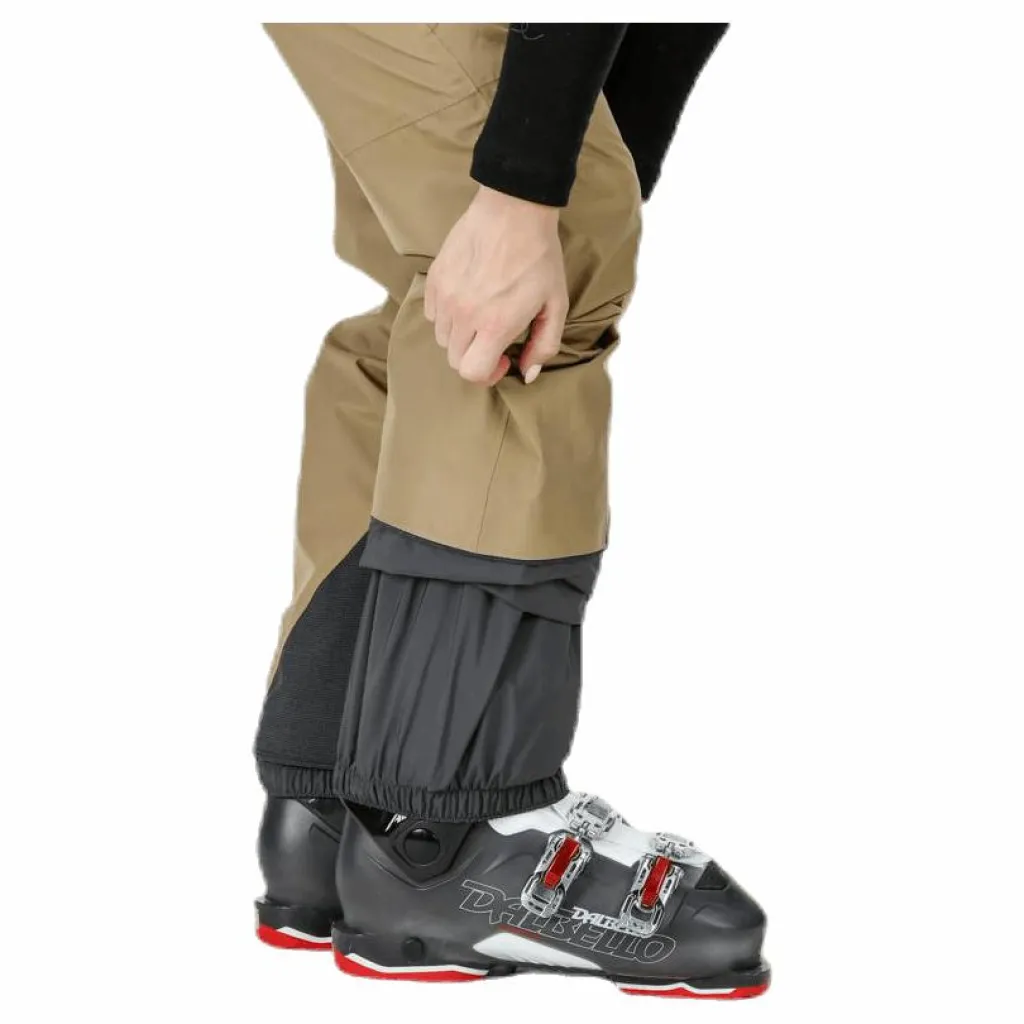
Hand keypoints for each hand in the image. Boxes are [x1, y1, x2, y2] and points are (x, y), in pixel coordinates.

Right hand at [425, 186, 567, 385]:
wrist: (514, 209)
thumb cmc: (539, 257)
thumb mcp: (555, 305)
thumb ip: (544, 345)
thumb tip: (527, 373)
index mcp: (494, 324)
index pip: (472, 372)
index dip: (488, 374)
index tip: (502, 358)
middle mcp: (464, 314)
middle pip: (455, 359)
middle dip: (475, 355)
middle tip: (494, 337)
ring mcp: (446, 295)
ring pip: (442, 338)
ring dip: (461, 336)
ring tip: (481, 315)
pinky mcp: (435, 278)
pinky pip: (433, 313)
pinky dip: (447, 315)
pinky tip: (467, 298)